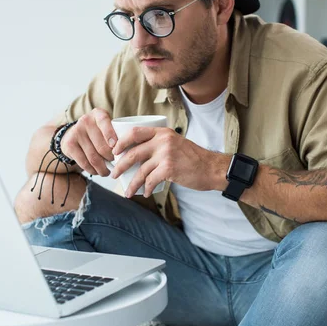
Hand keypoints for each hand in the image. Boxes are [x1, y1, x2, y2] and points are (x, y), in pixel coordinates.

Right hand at [60, 108, 116, 175]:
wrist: (73, 134)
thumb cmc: (97, 132)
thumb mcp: (106, 126)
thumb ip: (116, 133)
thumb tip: (129, 150)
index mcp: (98, 114)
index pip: (104, 122)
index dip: (110, 135)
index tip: (116, 146)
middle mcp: (86, 121)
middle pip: (101, 146)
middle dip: (111, 158)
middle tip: (117, 164)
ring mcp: (76, 132)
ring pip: (93, 157)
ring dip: (103, 168)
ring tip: (108, 172)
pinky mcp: (70, 145)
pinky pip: (84, 163)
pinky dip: (93, 170)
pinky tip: (97, 172)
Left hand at [110, 126, 226, 196]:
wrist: (212, 168)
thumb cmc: (194, 158)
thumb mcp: (176, 143)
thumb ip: (159, 144)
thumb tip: (138, 154)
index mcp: (162, 132)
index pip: (135, 132)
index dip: (121, 142)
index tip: (114, 152)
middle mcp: (163, 141)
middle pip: (133, 153)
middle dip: (120, 166)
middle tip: (114, 174)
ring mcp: (166, 155)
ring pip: (140, 171)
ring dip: (132, 184)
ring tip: (127, 192)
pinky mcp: (169, 169)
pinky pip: (151, 181)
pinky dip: (146, 189)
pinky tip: (146, 193)